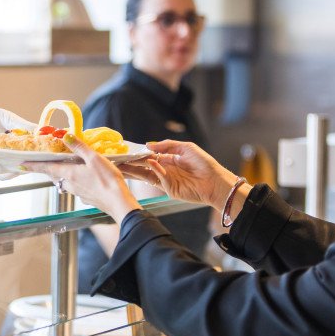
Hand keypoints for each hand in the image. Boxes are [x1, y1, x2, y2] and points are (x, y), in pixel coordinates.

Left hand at [22, 134, 140, 222]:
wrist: (119, 203)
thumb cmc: (107, 180)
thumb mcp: (94, 159)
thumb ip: (79, 147)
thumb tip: (65, 136)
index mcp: (69, 174)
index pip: (46, 168)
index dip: (33, 165)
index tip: (21, 164)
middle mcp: (70, 185)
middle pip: (54, 175)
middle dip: (46, 169)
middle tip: (40, 164)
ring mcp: (78, 193)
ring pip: (64, 182)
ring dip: (59, 175)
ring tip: (60, 168)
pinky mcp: (87, 198)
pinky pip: (75, 188)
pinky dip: (73, 181)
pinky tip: (81, 179)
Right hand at [126, 139, 240, 209]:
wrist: (216, 182)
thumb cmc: (205, 164)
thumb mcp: (186, 148)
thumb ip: (167, 145)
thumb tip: (149, 145)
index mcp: (168, 160)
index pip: (148, 157)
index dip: (138, 154)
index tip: (126, 151)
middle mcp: (165, 170)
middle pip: (144, 167)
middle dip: (131, 163)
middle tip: (118, 160)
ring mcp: (166, 181)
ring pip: (146, 175)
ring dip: (135, 171)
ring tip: (122, 167)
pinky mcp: (169, 190)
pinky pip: (159, 179)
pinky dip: (154, 170)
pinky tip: (151, 162)